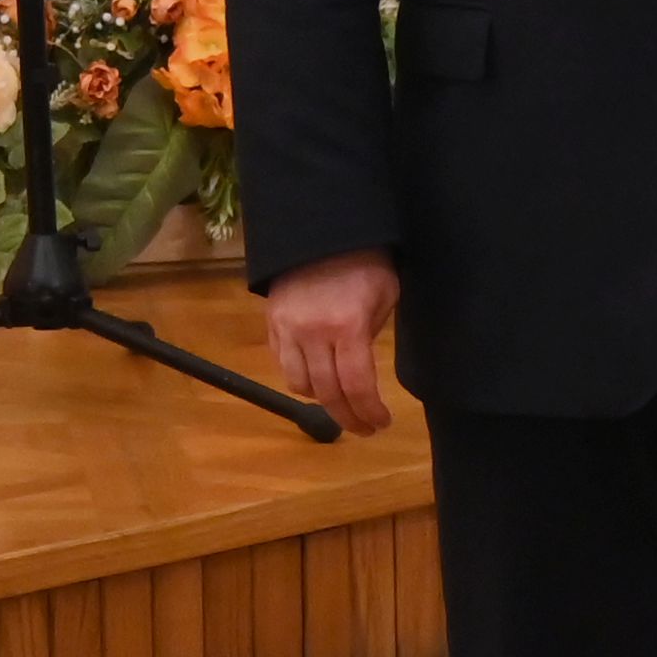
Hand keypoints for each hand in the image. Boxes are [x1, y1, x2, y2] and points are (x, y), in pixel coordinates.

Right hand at [262, 249, 397, 435]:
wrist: (320, 229)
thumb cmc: (365, 260)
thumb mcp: (384, 296)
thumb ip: (372, 335)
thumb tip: (362, 367)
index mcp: (347, 326)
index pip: (357, 386)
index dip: (369, 412)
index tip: (380, 422)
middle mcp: (313, 334)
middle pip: (328, 394)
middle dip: (349, 417)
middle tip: (364, 427)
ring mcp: (287, 329)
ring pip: (300, 384)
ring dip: (322, 399)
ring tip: (339, 400)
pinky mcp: (272, 323)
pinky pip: (282, 365)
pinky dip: (300, 378)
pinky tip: (316, 377)